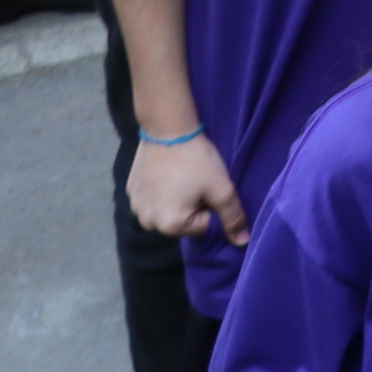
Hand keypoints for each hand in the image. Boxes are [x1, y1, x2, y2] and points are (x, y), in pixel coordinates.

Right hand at [127, 132, 247, 244]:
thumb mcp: (222, 189)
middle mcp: (148, 222)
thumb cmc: (197, 161)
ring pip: (166, 212)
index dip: (209, 207)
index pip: (202, 227)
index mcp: (170, 226)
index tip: (206, 187)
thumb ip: (233, 217)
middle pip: (181, 223)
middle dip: (191, 207)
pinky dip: (160, 191)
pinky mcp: (130, 191)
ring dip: (175, 200)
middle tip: (194, 181)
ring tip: (181, 177)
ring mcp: (135, 207)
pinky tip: (166, 173)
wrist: (168, 129)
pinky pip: (151, 200)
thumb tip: (242, 242)